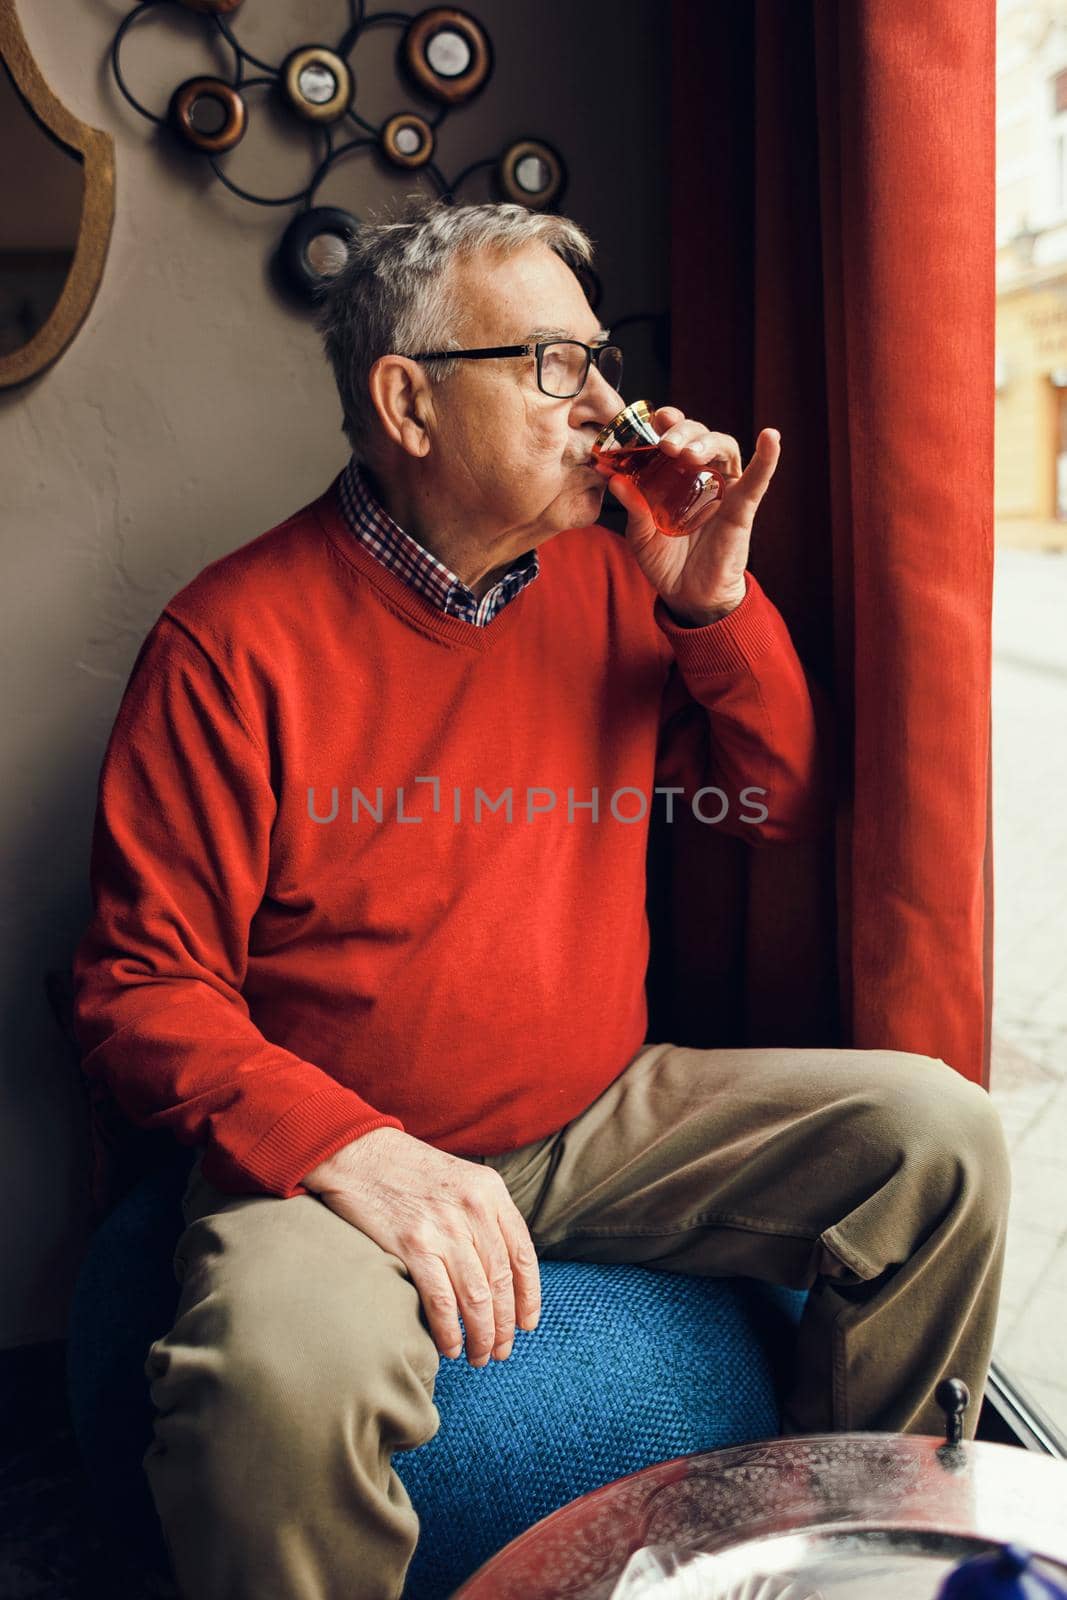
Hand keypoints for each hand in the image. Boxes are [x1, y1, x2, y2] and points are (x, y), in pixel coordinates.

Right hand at [303, 1128, 540, 1366]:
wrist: (358, 1152)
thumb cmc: (407, 1170)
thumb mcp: (460, 1179)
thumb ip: (483, 1216)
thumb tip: (499, 1270)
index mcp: (491, 1191)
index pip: (523, 1255)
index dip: (528, 1297)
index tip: (526, 1324)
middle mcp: (474, 1209)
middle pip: (501, 1281)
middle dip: (505, 1325)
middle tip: (501, 1351)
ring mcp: (444, 1227)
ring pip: (477, 1297)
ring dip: (481, 1336)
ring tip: (479, 1357)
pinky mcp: (413, 1244)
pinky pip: (441, 1300)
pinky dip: (449, 1330)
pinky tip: (450, 1346)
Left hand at [607, 408, 780, 625]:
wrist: (687, 595)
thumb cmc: (665, 560)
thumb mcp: (641, 535)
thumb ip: (633, 508)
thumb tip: (615, 480)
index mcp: (676, 474)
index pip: (676, 437)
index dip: (668, 422)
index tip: (654, 418)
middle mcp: (702, 475)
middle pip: (699, 436)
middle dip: (683, 431)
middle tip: (666, 443)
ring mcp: (724, 489)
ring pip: (723, 448)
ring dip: (706, 442)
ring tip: (687, 452)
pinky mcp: (742, 508)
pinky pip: (757, 480)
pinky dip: (767, 458)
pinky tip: (771, 437)